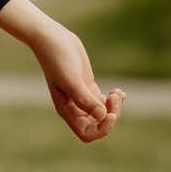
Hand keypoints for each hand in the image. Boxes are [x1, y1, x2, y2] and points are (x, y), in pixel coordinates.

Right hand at [28, 27, 123, 142]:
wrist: (52, 38)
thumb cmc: (57, 58)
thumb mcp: (71, 79)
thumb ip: (85, 99)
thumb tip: (102, 115)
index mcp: (66, 110)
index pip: (87, 133)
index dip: (102, 128)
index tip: (110, 113)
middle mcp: (74, 107)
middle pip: (97, 125)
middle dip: (111, 115)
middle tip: (114, 96)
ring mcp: (81, 97)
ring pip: (103, 113)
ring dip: (114, 107)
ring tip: (116, 92)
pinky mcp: (88, 86)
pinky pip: (103, 101)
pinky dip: (114, 100)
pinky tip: (118, 91)